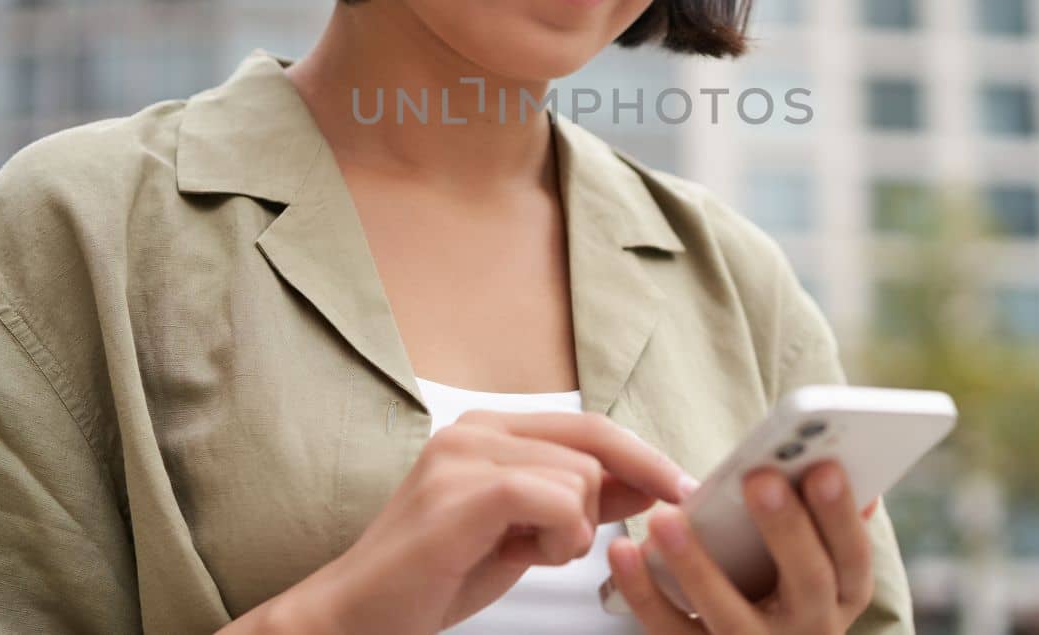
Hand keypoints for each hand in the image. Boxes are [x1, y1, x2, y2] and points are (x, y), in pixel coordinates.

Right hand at [279, 409, 691, 634]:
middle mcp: (474, 430)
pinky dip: (559, 535)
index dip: (641, 455)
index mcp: (487, 431)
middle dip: (615, 499)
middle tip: (593, 538)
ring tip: (528, 554)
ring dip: (574, 531)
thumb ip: (575, 502)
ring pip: (579, 478)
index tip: (681, 487)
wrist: (357, 614)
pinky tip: (530, 555)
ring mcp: (464, 455)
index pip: (587, 425)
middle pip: (593, 446)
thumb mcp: (521, 533)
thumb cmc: (432, 578)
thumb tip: (646, 484)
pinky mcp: (461, 492)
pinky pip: (554, 499)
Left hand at [603, 459, 878, 633]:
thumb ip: (820, 516)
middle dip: (785, 528)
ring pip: (730, 615)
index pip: (853, 554)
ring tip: (667, 518)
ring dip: (697, 566)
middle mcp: (810, 628)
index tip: (823, 467)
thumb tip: (836, 457)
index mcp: (841, 594)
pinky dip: (644, 593)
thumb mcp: (818, 561)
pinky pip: (671, 631)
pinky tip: (625, 552)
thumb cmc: (783, 586)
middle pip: (806, 581)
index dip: (841, 512)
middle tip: (759, 479)